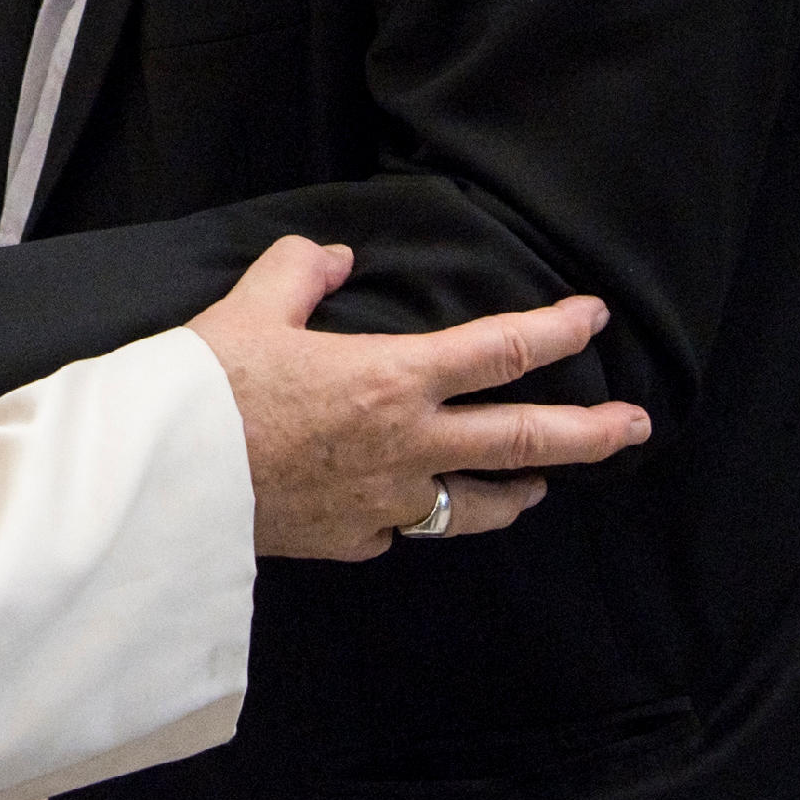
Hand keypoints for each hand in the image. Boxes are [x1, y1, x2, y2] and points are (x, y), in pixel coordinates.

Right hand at [185, 238, 651, 560]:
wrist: (163, 479)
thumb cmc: (208, 386)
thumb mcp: (252, 304)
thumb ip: (300, 271)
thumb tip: (330, 258)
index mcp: (393, 378)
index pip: (501, 351)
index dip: (557, 330)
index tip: (594, 318)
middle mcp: (407, 446)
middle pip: (522, 441)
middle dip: (589, 433)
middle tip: (636, 427)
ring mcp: (383, 504)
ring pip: (475, 506)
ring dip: (517, 493)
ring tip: (541, 489)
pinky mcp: (350, 542)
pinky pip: (398, 531)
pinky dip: (410, 517)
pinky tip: (408, 511)